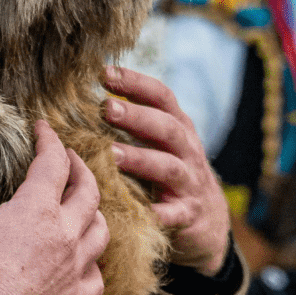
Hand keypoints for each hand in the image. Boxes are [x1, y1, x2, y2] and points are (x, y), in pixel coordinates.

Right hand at [0, 121, 108, 294]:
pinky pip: (96, 278)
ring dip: (94, 213)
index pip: (55, 162)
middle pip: (89, 193)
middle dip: (81, 170)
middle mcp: (64, 236)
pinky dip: (93, 265)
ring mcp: (72, 270)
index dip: (51, 140)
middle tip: (69, 160)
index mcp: (37, 210)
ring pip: (101, 233)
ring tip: (83, 206)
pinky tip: (83, 263)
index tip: (44, 129)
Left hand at [104, 65, 229, 276]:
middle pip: (165, 127)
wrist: (210, 222)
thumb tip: (85, 96)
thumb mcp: (161, 142)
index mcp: (178, 126)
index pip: (161, 96)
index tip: (105, 73)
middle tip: (106, 108)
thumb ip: (135, 121)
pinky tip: (138, 210)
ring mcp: (190, 182)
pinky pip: (173, 214)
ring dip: (139, 159)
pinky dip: (158, 213)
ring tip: (110, 154)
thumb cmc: (170, 171)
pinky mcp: (188, 214)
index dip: (135, 83)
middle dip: (136, 116)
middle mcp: (187, 150)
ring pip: (167, 167)